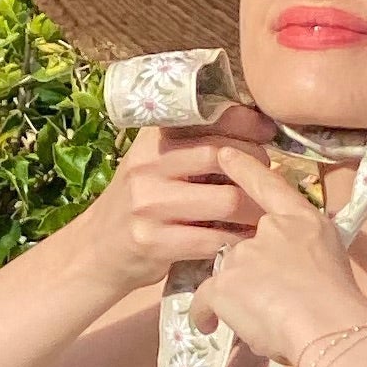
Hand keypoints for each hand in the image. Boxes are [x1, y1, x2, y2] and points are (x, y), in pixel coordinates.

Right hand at [67, 106, 277, 302]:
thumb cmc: (139, 205)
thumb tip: (252, 134)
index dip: (244, 122)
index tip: (267, 131)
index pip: (206, 116)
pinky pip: (212, 240)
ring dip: (254, 209)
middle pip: (220, 155)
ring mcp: (149, 204)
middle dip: (255, 167)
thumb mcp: (154, 165)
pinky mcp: (154, 241)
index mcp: (152, 138)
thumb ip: (191, 148)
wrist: (97, 251)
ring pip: (225, 200)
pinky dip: (237, 241)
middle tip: (268, 180)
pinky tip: (245, 242)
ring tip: (265, 215)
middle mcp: (147, 165)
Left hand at [179, 145, 366, 366]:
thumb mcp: (331, 262)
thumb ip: (305, 257)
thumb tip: (291, 276)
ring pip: (228, 278)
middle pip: (244, 248)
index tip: (224, 153)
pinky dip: (206, 315)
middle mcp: (269, 228)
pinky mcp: (223, 283)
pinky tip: (211, 326)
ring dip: (237, 299)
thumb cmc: (339, 304)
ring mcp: (243, 253)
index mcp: (302, 220)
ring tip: (261, 322)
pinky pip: (204, 301)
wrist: (328, 325)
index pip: (269, 186)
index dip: (245, 169)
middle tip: (270, 303)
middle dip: (250, 275)